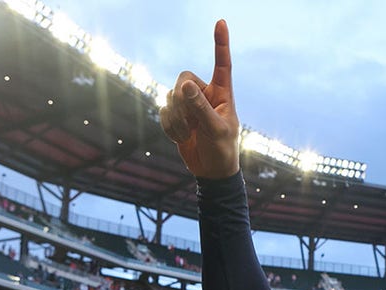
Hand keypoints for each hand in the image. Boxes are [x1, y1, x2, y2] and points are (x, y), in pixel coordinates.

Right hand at [160, 20, 240, 178]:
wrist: (210, 171)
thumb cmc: (222, 151)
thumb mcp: (215, 130)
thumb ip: (200, 107)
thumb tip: (184, 85)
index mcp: (223, 93)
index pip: (222, 64)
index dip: (220, 43)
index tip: (221, 22)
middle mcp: (205, 94)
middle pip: (183, 78)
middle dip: (181, 99)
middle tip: (189, 120)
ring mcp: (189, 104)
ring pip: (170, 96)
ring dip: (175, 118)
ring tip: (188, 133)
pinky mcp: (176, 116)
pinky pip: (162, 110)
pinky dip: (168, 126)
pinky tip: (181, 138)